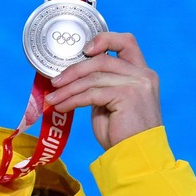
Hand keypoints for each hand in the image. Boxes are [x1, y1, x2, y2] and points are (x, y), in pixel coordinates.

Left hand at [44, 32, 161, 149]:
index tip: (83, 49)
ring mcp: (137, 84)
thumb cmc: (123, 135)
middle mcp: (142, 75)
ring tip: (53, 98)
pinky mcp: (127, 96)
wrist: (136, 157)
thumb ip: (102, 86)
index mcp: (142, 73)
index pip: (127, 42)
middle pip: (102, 59)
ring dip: (68, 88)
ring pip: (94, 77)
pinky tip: (61, 106)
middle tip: (55, 82)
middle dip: (74, 70)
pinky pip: (92, 93)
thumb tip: (73, 78)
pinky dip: (72, 100)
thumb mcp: (111, 104)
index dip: (104, 39)